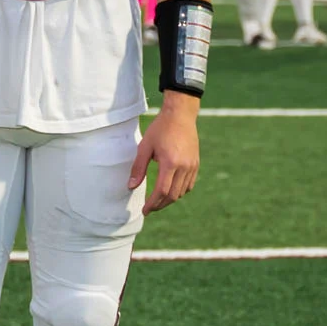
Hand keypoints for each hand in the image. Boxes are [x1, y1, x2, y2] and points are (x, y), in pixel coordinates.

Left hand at [128, 92, 200, 213]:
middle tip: (149, 208)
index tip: (144, 210)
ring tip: (157, 201)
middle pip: (172, 195)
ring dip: (169, 199)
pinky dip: (179, 191)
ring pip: (182, 192)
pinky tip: (170, 191)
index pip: (162, 191)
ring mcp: (192, 166)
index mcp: (170, 162)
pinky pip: (189, 185)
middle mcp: (184, 167)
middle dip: (160, 205)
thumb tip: (131, 186)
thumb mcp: (145, 147)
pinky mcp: (196, 164)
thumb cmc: (160, 129)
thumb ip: (138, 168)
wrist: (180, 115)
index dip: (152, 203)